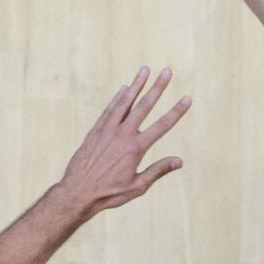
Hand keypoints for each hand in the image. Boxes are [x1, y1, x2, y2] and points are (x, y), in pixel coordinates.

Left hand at [59, 67, 190, 215]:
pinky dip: (118, 98)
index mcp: (136, 148)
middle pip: (144, 106)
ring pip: (125, 103)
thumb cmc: (109, 193)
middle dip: (158, 87)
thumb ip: (158, 171)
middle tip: (167, 71)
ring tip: (145, 70)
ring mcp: (107, 131)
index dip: (176, 111)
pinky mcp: (95, 131)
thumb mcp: (137, 187)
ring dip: (136, 85)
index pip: (162, 125)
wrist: (77, 193)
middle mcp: (122, 135)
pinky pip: (109, 110)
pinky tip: (124, 89)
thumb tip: (179, 161)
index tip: (187, 98)